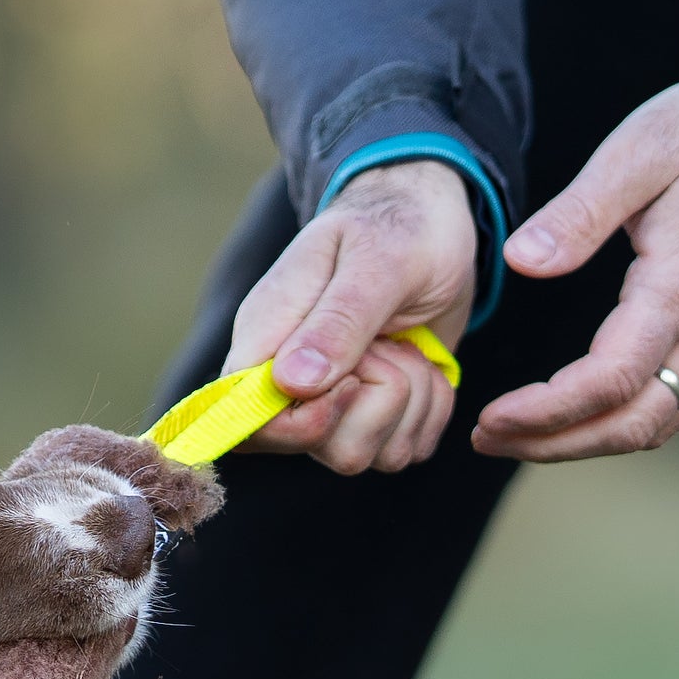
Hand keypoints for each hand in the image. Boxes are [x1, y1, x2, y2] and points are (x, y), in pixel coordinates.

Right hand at [221, 161, 475, 475]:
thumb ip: (338, 320)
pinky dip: (431, 410)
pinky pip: (405, 450)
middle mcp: (290, 383)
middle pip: (319, 447)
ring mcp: (333, 405)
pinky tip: (425, 364)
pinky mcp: (377, 417)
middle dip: (376, 402)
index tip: (347, 382)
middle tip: (389, 342)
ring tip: (408, 345)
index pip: (245, 419)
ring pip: (366, 455)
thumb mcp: (378, 260)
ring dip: (411, 402)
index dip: (297, 425)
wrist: (433, 222)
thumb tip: (290, 383)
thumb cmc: (398, 227)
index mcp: (266, 337)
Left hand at [472, 74, 678, 462]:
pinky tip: (582, 415)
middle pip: (634, 425)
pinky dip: (626, 425)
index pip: (611, 381)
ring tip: (521, 434)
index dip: (546, 412)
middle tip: (490, 437)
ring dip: (586, 442)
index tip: (492, 417)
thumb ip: (578, 212)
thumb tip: (522, 261)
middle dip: (555, 444)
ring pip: (659, 426)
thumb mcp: (640, 148)